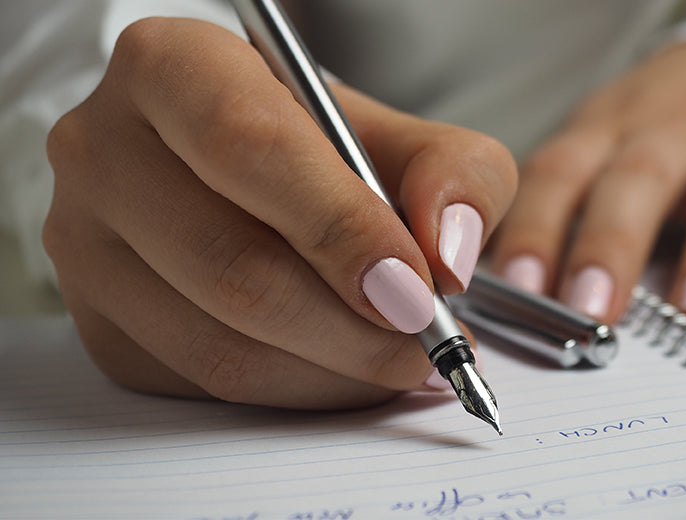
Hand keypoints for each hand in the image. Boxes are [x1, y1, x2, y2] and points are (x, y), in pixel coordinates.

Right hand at [43, 18, 515, 408]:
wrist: (246, 176)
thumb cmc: (322, 149)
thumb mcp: (403, 135)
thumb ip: (453, 174)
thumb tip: (447, 257)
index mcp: (172, 66)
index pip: (250, 148)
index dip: (341, 228)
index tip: (417, 289)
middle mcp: (105, 150)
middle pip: (233, 265)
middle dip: (352, 326)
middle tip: (427, 343)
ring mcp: (85, 244)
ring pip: (219, 344)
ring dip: (333, 371)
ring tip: (401, 360)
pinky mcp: (99, 322)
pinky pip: (204, 385)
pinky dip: (297, 391)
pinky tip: (344, 368)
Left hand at [491, 43, 685, 327]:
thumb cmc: (652, 135)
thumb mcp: (597, 152)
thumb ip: (561, 215)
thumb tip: (510, 301)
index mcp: (604, 133)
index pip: (559, 176)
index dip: (536, 229)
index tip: (517, 288)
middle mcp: (669, 131)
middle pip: (637, 181)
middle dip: (611, 246)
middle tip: (592, 309)